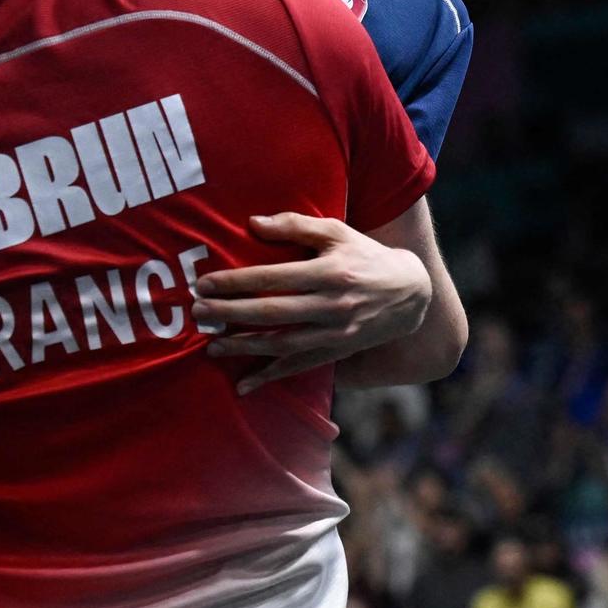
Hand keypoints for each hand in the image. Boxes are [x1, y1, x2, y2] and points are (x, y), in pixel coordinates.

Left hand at [192, 212, 428, 395]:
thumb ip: (295, 226)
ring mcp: (335, 333)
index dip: (237, 282)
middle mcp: (332, 305)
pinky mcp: (337, 352)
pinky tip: (244, 385)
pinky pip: (300, 368)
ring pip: (282, 344)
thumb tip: (252, 223)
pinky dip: (271, 378)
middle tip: (198, 313)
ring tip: (212, 346)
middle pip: (273, 312)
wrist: (410, 293)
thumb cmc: (365, 255)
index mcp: (330, 271)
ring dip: (244, 347)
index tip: (205, 283)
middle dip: (230, 314)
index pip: (274, 278)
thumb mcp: (337, 232)